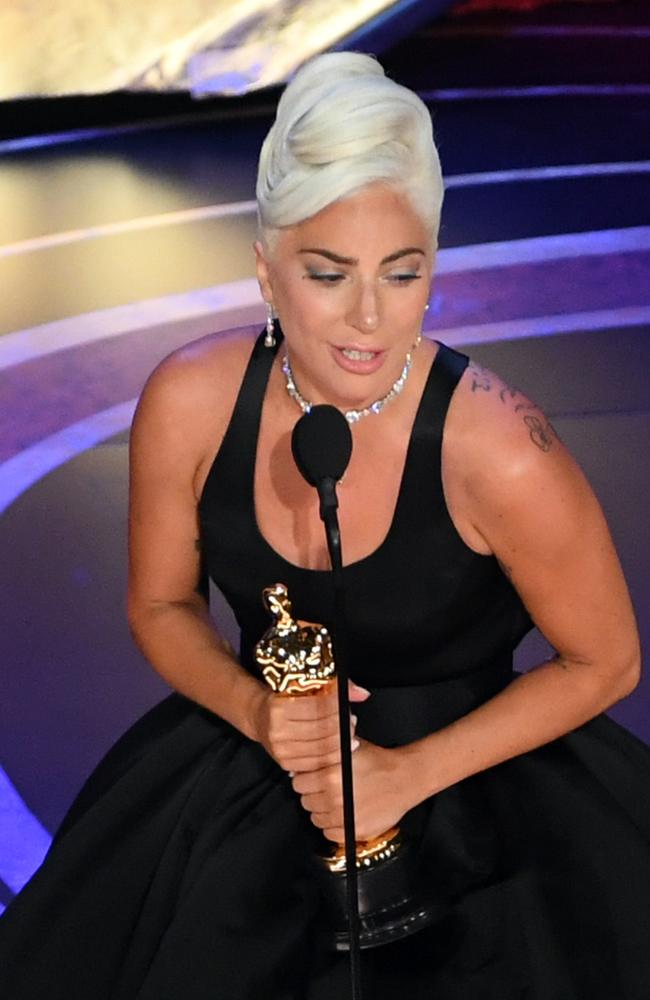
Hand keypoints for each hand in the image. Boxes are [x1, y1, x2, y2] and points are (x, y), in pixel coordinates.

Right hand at [252, 680, 369, 772]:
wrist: (260, 716)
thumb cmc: (285, 699)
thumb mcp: (304, 686)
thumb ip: (336, 686)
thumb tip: (362, 693)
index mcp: (279, 706)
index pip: (318, 708)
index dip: (337, 706)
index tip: (346, 704)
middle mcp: (277, 729)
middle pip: (323, 730)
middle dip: (343, 725)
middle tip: (351, 720)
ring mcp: (280, 749)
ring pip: (322, 748)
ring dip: (341, 741)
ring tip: (347, 733)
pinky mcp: (285, 763)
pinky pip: (317, 763)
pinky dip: (332, 756)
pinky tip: (339, 748)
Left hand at [291, 739, 410, 842]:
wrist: (404, 778)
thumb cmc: (379, 761)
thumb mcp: (349, 747)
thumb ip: (325, 751)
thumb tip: (305, 756)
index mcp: (330, 777)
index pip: (298, 784)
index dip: (305, 779)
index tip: (311, 779)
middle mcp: (335, 799)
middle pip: (306, 802)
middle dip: (313, 794)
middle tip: (325, 789)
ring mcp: (345, 817)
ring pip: (316, 819)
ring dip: (322, 811)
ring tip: (336, 801)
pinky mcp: (355, 831)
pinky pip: (331, 834)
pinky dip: (334, 827)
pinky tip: (342, 815)